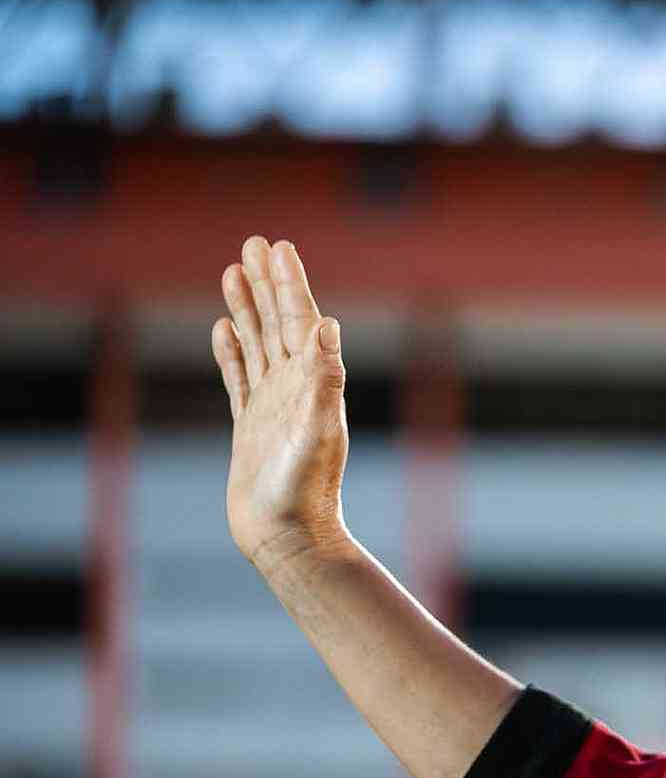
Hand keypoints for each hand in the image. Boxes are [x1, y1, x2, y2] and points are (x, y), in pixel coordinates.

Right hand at [211, 236, 350, 569]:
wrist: (289, 535)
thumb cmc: (306, 489)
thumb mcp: (317, 429)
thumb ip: (324, 378)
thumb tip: (328, 326)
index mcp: (314, 382)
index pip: (301, 319)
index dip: (289, 282)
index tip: (278, 247)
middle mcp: (297, 388)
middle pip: (279, 322)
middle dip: (267, 282)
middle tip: (254, 242)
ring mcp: (273, 405)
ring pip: (258, 343)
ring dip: (248, 307)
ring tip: (234, 271)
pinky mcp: (252, 426)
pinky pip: (240, 377)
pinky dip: (232, 351)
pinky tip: (226, 329)